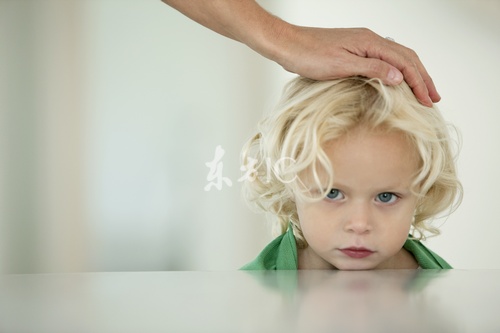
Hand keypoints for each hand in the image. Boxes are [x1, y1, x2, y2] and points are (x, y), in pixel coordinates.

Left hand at [271, 26, 439, 105]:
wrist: (288, 45)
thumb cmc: (309, 55)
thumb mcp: (341, 66)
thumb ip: (372, 69)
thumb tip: (400, 77)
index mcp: (371, 43)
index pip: (404, 63)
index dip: (419, 82)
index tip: (428, 101)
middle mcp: (370, 40)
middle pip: (406, 58)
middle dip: (422, 78)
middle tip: (433, 98)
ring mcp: (362, 43)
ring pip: (396, 57)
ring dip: (412, 74)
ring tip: (422, 90)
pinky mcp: (354, 49)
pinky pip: (384, 58)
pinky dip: (396, 70)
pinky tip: (396, 80)